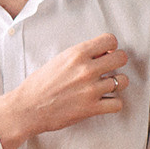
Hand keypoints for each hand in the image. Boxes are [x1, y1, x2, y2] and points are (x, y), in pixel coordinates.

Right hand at [0, 33, 128, 148]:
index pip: (110, 40)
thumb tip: (104, 54)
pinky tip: (104, 102)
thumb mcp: (58, 60)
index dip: (110, 47)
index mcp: (76, 54)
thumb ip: (80, 56)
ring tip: (106, 87)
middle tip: (108, 70)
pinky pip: (118, 104)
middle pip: (122, 58)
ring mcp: (90, 90)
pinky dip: (113, 104)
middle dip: (117, 63)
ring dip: (117, 84)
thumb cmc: (39, 84)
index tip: (105, 54)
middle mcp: (86, 70)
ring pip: (123, 81)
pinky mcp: (91, 108)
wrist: (26, 108)